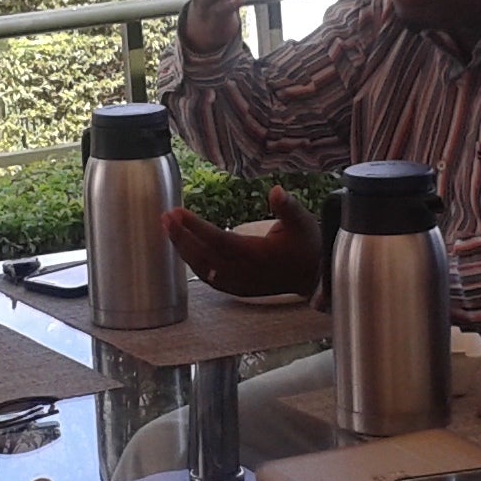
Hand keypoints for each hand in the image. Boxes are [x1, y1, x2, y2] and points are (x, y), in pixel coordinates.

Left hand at [162, 186, 320, 296]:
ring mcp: (239, 284)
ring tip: (169, 229)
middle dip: (182, 237)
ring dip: (184, 249)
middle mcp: (244, 272)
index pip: (219, 240)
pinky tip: (184, 249)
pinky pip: (209, 278)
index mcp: (257, 255)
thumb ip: (288, 207)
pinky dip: (194, 263)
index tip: (178, 213)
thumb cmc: (307, 245)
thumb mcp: (302, 222)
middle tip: (166, 217)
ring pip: (203, 269)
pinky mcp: (238, 289)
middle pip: (204, 256)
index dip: (196, 228)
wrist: (314, 277)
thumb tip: (277, 192)